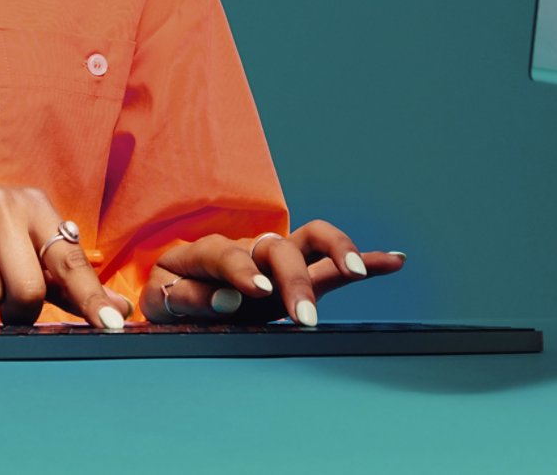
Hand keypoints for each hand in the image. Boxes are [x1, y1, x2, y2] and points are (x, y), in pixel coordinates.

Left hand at [142, 218, 405, 326]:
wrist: (173, 290)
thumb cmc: (169, 296)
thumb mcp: (163, 301)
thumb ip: (188, 299)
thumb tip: (225, 300)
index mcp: (205, 253)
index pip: (225, 255)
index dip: (241, 271)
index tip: (257, 292)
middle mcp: (246, 249)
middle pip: (277, 249)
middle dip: (294, 280)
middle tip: (304, 317)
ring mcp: (274, 258)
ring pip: (310, 239)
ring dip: (336, 253)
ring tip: (356, 272)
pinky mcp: (296, 273)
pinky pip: (331, 261)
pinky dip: (363, 259)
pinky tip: (394, 260)